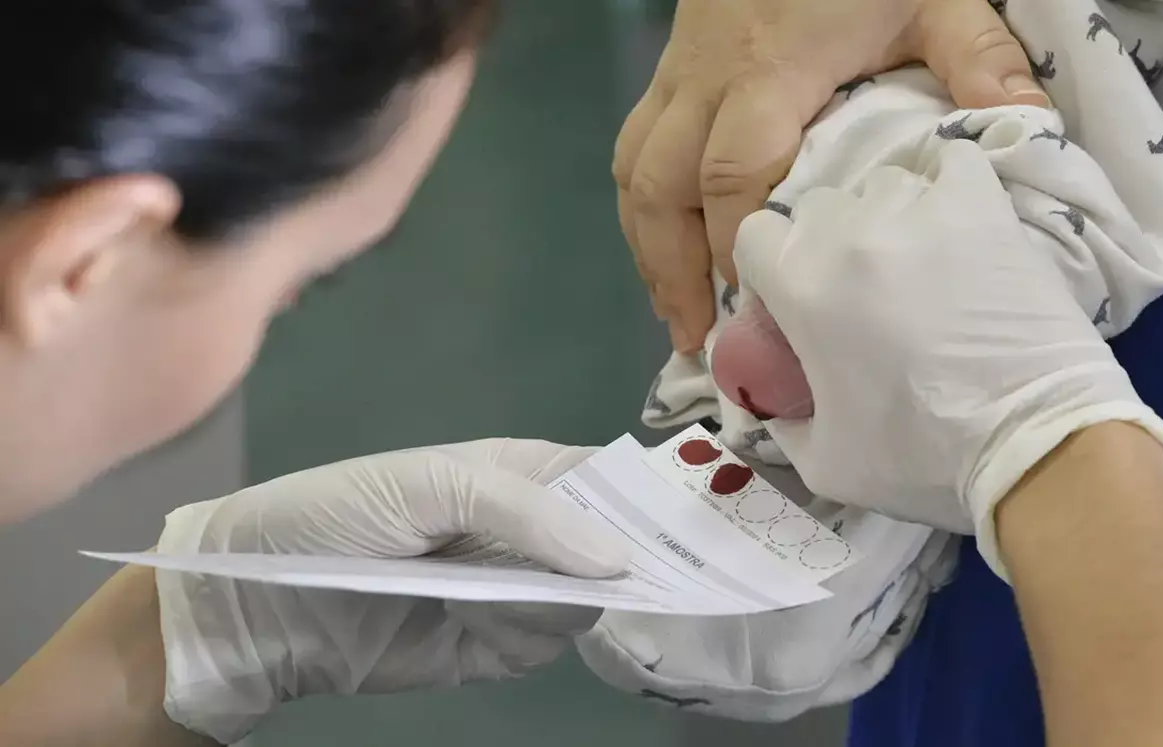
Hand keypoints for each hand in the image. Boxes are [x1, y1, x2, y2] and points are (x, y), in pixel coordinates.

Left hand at [153, 439, 628, 743]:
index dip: (649, 495)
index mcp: (517, 474)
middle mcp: (525, 531)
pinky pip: (540, 644)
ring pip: (582, 600)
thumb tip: (617, 557)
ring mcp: (510, 590)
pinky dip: (523, 636)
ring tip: (504, 591)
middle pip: (607, 544)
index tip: (703, 517)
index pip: (604, 478)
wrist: (262, 605)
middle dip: (631, 558)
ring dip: (562, 599)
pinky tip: (477, 622)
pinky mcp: (490, 645)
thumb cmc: (340, 514)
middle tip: (666, 575)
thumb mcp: (433, 484)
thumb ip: (527, 512)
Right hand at [615, 0, 1048, 352]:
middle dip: (672, 269)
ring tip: (673, 311)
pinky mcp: (669, 69)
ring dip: (647, 246)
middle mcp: (706, 80)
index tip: (757, 307)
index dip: (736, 245)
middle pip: (660, 186)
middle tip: (698, 338)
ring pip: (634, 169)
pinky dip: (643, 207)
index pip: (733, 173)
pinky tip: (663, 248)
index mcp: (769, 71)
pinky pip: (635, 148)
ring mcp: (678, 74)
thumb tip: (1029, 135)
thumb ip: (978, 58)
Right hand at [729, 145, 1162, 571]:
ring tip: (912, 267)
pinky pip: (951, 164)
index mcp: (803, 285)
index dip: (767, 270)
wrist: (1036, 444)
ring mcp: (923, 210)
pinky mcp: (984, 206)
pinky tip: (953, 225)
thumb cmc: (922, 457)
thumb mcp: (823, 461)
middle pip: (815, 208)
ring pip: (879, 187)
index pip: (754, 236)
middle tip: (855, 296)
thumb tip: (775, 399)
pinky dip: (945, 186)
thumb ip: (783, 420)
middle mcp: (853, 232)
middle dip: (822, 247)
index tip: (791, 306)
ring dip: (883, 220)